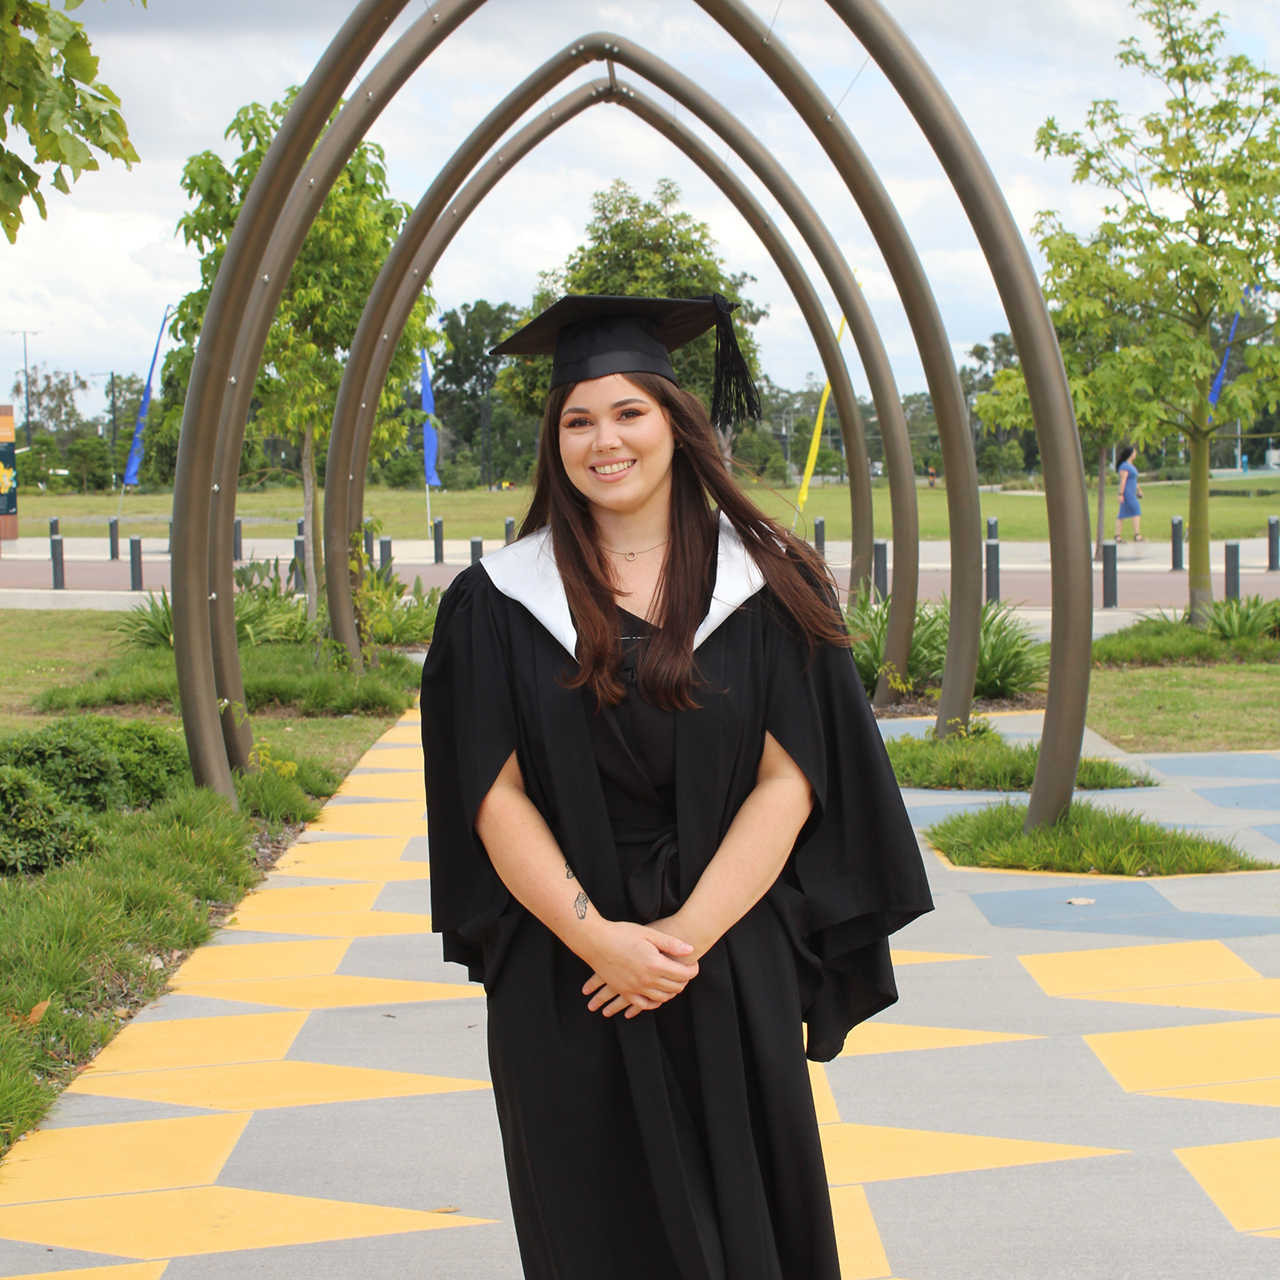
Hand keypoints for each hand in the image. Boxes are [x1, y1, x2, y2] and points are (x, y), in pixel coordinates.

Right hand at [580, 921, 697, 1018]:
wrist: (595, 941)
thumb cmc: (622, 933)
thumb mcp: (649, 933)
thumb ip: (671, 943)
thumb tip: (690, 950)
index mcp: (655, 964)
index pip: (683, 974)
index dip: (693, 970)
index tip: (694, 965)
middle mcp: (646, 979)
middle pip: (675, 987)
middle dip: (684, 981)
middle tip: (685, 973)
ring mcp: (634, 987)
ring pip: (661, 998)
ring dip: (671, 993)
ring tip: (674, 984)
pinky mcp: (624, 990)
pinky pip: (642, 1004)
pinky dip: (653, 1004)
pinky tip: (657, 998)